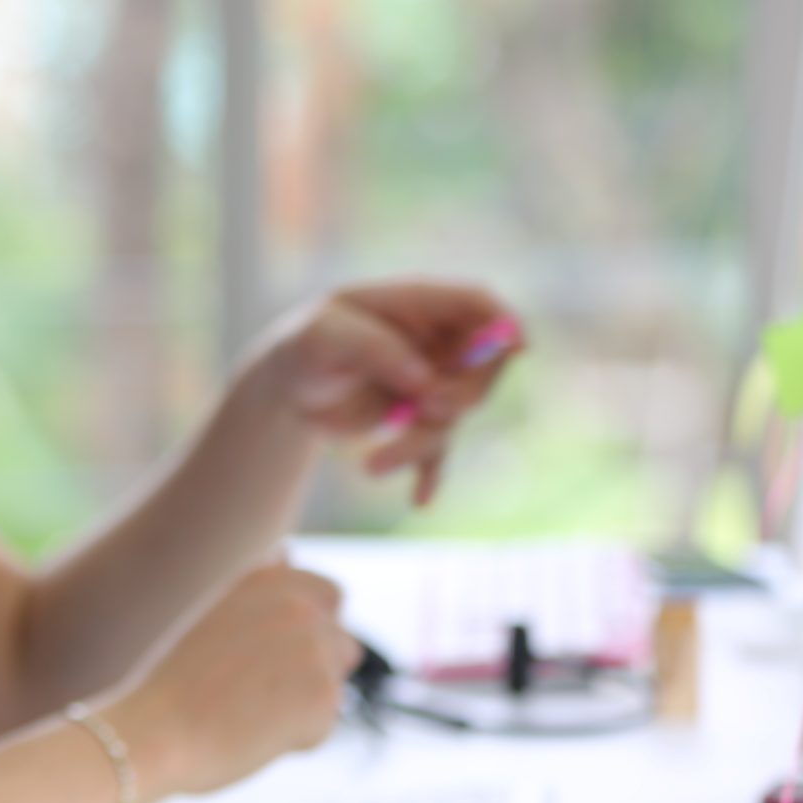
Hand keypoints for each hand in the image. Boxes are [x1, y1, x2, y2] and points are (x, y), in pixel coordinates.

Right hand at [105, 563, 362, 799]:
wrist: (154, 731)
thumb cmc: (173, 683)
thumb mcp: (215, 614)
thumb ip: (260, 588)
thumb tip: (287, 552)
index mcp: (267, 578)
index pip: (329, 595)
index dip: (312, 632)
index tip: (275, 659)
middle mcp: (297, 603)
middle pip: (342, 645)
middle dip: (316, 671)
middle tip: (260, 695)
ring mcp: (315, 646)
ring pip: (333, 686)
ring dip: (304, 705)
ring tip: (247, 713)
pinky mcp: (324, 693)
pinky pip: (324, 725)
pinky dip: (296, 739)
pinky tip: (252, 735)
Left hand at [254, 280, 521, 505]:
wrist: (287, 388)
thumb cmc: (305, 345)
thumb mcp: (325, 336)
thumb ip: (378, 350)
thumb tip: (427, 382)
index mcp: (417, 306)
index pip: (476, 304)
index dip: (502, 322)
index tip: (515, 348)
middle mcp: (434, 344)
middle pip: (483, 365)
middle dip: (461, 394)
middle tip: (425, 409)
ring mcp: (431, 383)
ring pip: (454, 416)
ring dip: (420, 444)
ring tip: (372, 465)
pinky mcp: (418, 420)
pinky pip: (438, 449)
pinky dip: (430, 473)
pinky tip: (421, 498)